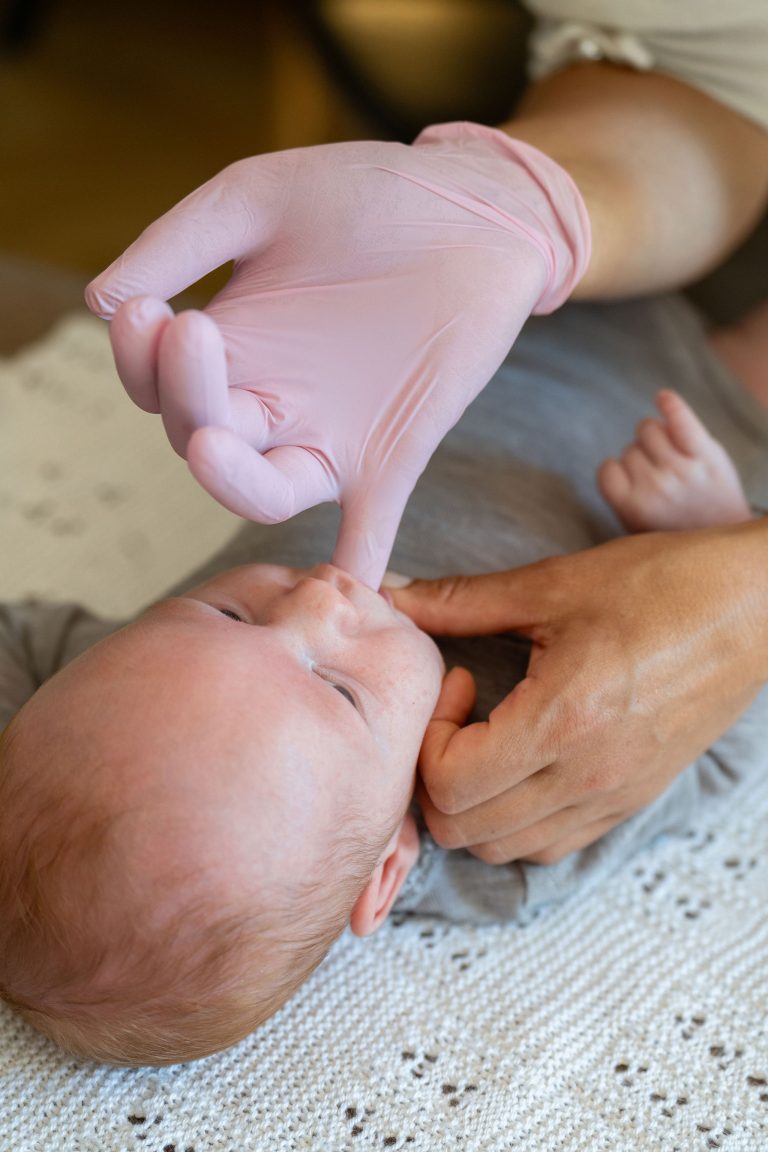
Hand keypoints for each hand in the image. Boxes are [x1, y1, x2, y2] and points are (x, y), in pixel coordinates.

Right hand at [85, 122, 588, 586]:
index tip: (144, 310)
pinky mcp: (393, 455)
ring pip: (265, 492)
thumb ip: (182, 242)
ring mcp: (331, 436)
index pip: (159, 388)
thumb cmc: (369, 196)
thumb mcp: (261, 199)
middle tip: (188, 333)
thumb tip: (99, 302)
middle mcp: (271, 403)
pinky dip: (358, 564)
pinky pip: (370, 525)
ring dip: (232, 480)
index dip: (139, 364)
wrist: (477, 211)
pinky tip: (353, 591)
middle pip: (203, 440)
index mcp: (232, 350)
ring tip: (206, 445)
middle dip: (185, 397)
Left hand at [390, 524, 767, 862]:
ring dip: (471, 805)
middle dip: (436, 775)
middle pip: (464, 831)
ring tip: (488, 739)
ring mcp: (613, 798)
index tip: (458, 681)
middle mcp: (588, 777)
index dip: (428, 735)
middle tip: (460, 715)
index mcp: (563, 721)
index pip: (449, 783)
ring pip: (504, 849)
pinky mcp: (632, 802)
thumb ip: (460, 599)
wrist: (755, 608)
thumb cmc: (661, 586)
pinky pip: (551, 846)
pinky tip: (524, 761)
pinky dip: (515, 821)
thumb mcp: (552, 586)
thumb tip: (390, 593)